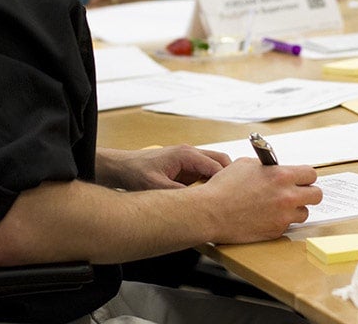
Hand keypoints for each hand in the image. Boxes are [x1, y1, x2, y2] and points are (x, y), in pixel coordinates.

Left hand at [95, 144, 230, 190]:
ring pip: (215, 167)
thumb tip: (195, 203)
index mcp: (186, 154)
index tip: (233, 197)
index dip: (227, 181)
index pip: (216, 165)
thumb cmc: (137, 172)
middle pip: (221, 161)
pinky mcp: (187, 168)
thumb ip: (176, 193)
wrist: (124, 167)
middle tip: (233, 199)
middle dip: (230, 178)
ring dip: (221, 181)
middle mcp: (190, 153)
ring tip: (225, 200)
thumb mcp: (156, 186)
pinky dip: (212, 184)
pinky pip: (206, 173)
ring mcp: (190, 160)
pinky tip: (212, 199)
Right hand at [199, 157, 321, 242]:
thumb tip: (275, 168)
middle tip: (297, 192)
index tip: (301, 177)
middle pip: (316, 195)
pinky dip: (280, 220)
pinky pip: (287, 225)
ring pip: (304, 212)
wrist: (211, 211)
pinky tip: (266, 215)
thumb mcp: (246, 164)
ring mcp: (283, 216)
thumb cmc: (224, 187)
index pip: (311, 174)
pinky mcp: (276, 231)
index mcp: (281, 175)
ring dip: (295, 209)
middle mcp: (287, 196)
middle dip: (308, 192)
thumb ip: (267, 166)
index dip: (306, 176)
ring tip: (279, 205)